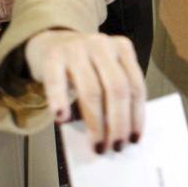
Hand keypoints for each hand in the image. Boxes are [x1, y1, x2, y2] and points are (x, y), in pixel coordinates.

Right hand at [25, 30, 145, 152]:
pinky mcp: (53, 56)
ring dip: (96, 123)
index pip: (135, 85)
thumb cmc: (84, 64)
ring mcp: (76, 48)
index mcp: (122, 48)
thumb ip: (114, 92)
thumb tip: (120, 133)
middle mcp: (102, 45)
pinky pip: (57, 83)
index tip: (133, 139)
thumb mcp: (104, 69)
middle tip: (115, 147)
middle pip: (117, 88)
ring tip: (97, 144)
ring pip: (92, 90)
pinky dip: (60, 102)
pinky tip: (62, 120)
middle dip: (118, 122)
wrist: (50, 40)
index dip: (136, 115)